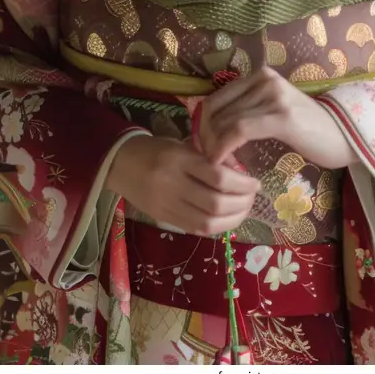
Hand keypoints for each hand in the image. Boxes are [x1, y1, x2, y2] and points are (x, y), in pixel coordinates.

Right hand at [105, 134, 259, 236]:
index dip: (242, 183)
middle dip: (241, 203)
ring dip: (232, 219)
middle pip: (215, 203)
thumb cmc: (155, 148)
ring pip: (207, 222)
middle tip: (253, 197)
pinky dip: (216, 227)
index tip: (255, 182)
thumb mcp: (182, 144)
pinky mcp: (164, 219)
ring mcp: (167, 205)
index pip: (217, 176)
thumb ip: (207, 158)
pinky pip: (195, 229)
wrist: (119, 163)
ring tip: (244, 210)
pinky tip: (227, 219)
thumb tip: (239, 172)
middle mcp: (173, 184)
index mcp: (179, 159)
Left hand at [199, 67, 356, 169]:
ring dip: (213, 146)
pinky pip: (239, 130)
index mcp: (260, 75)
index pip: (216, 98)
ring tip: (214, 165)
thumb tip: (211, 128)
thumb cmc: (307, 129)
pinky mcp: (281, 117)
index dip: (202, 124)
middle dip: (204, 137)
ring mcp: (274, 96)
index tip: (201, 147)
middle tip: (205, 160)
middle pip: (217, 109)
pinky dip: (224, 147)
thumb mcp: (273, 111)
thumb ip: (248, 111)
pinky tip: (222, 163)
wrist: (342, 136)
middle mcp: (265, 79)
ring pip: (226, 121)